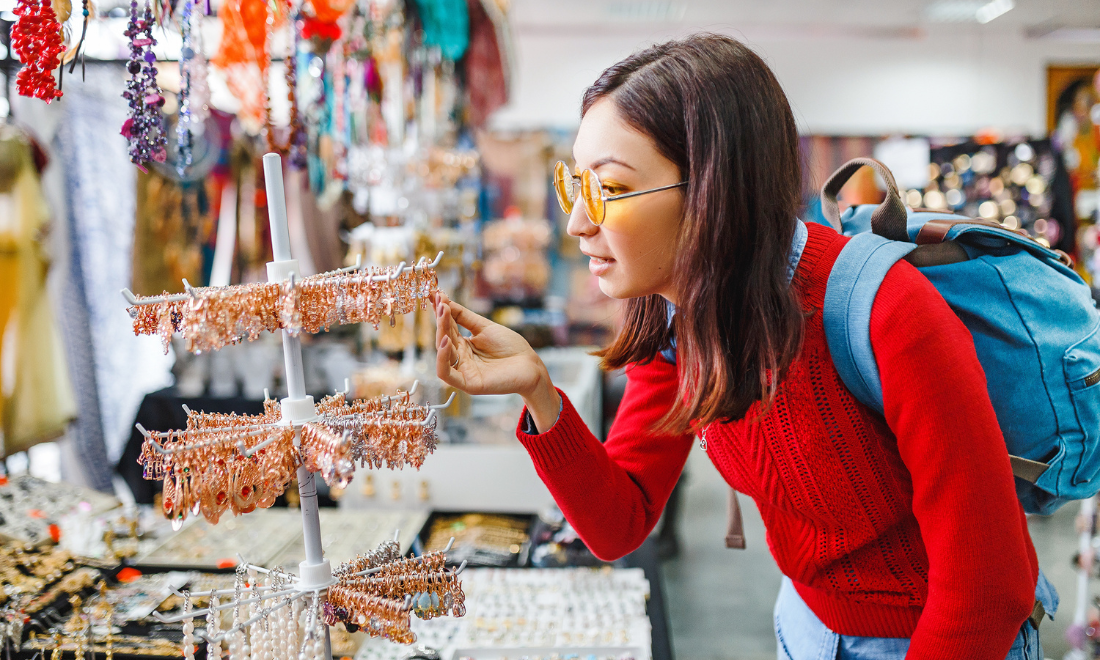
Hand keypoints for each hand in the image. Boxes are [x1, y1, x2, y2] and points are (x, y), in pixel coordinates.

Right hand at [432, 292, 560, 431]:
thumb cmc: (511, 347)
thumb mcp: (484, 327)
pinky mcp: (468, 384)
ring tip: (443, 314)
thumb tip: (443, 299)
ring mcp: (463, 371)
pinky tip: (445, 341)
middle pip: (443, 339)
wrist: (530, 364)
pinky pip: (446, 374)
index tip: (435, 294)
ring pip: (443, 354)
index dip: (441, 312)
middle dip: (441, 319)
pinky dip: (441, 359)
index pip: (447, 328)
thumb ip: (463, 316)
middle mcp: (460, 358)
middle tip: (440, 301)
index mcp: (464, 346)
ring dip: (440, 333)